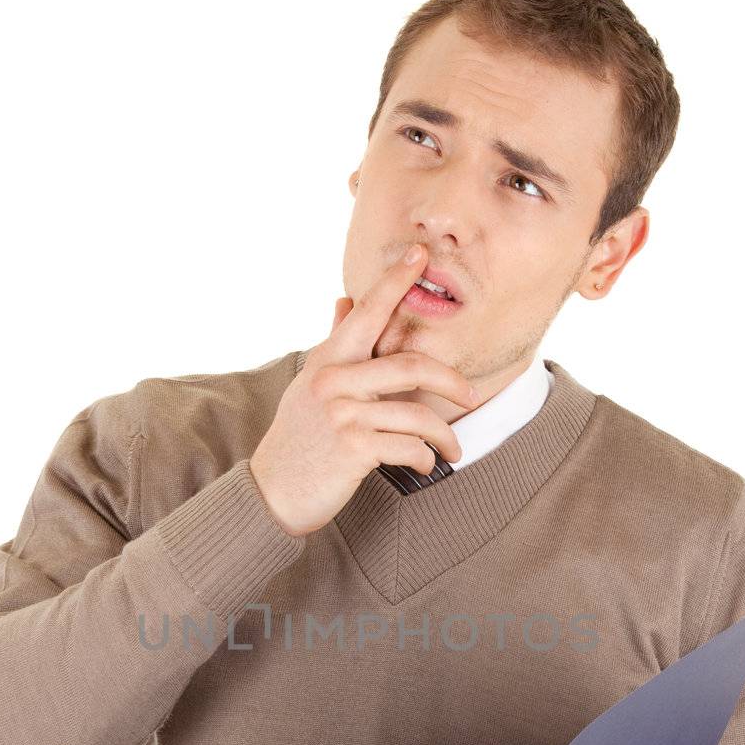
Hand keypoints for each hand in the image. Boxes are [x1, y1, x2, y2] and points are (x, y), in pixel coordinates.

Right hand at [248, 244, 478, 535]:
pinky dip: (425, 458)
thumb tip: (344, 300)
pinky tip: (425, 465)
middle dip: (452, 381)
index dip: (395, 281)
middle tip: (471, 395)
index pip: (367, 312)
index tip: (421, 254)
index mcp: (328, 360)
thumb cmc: (299, 437)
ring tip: (452, 449)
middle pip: (412, 366)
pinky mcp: (352, 448)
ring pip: (417, 414)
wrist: (272, 490)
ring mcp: (343, 413)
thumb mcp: (310, 384)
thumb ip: (334, 344)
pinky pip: (409, 447)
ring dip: (444, 436)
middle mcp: (334, 380)